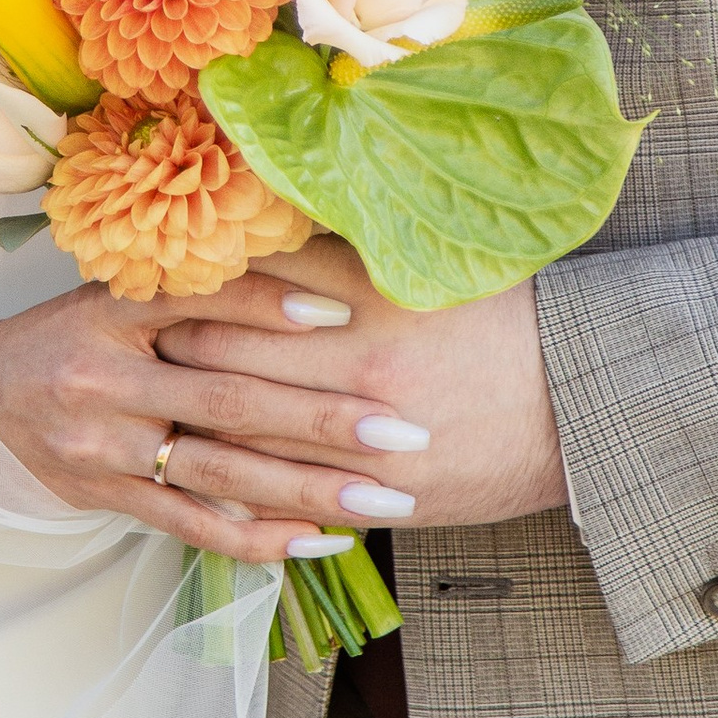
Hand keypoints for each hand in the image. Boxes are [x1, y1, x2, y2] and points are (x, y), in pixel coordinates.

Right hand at [0, 273, 437, 565]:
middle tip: (405, 429)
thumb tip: (302, 281)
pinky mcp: (105, 496)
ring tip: (385, 498)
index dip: (271, 307)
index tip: (345, 314)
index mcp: (111, 313)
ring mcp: (106, 445)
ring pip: (222, 470)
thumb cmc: (55, 341)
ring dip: (310, 488)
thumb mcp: (108, 296)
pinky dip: (257, 535)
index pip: (201, 302)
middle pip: (231, 399)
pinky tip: (317, 541)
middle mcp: (107, 378)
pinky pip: (191, 524)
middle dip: (326, 418)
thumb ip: (189, 293)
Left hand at [153, 240, 567, 532]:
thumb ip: (353, 249)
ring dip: (192, 424)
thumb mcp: (437, 267)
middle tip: (127, 345)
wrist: (589, 406)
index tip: (154, 282)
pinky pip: (288, 496)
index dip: (190, 289)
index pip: (249, 292)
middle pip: (231, 364)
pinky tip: (204, 476)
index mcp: (373, 305)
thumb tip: (275, 218)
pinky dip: (239, 486)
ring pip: (247, 438)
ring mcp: (367, 446)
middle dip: (172, 356)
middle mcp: (360, 375)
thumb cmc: (516, 323)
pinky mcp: (383, 499)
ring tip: (151, 406)